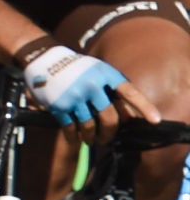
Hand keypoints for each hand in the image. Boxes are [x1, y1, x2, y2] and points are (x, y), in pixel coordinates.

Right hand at [22, 43, 156, 142]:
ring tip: (91, 141)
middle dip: (109, 132)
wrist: (43, 59)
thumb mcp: (96, 70)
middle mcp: (92, 85)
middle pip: (109, 117)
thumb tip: (128, 116)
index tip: (155, 120)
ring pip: (89, 126)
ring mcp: (74, 95)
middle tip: (107, 139)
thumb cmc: (76, 68)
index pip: (129, 92)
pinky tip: (76, 140)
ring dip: (91, 137)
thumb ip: (111, 89)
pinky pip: (70, 127)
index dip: (144, 107)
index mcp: (105, 74)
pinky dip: (73, 137)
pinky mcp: (59, 105)